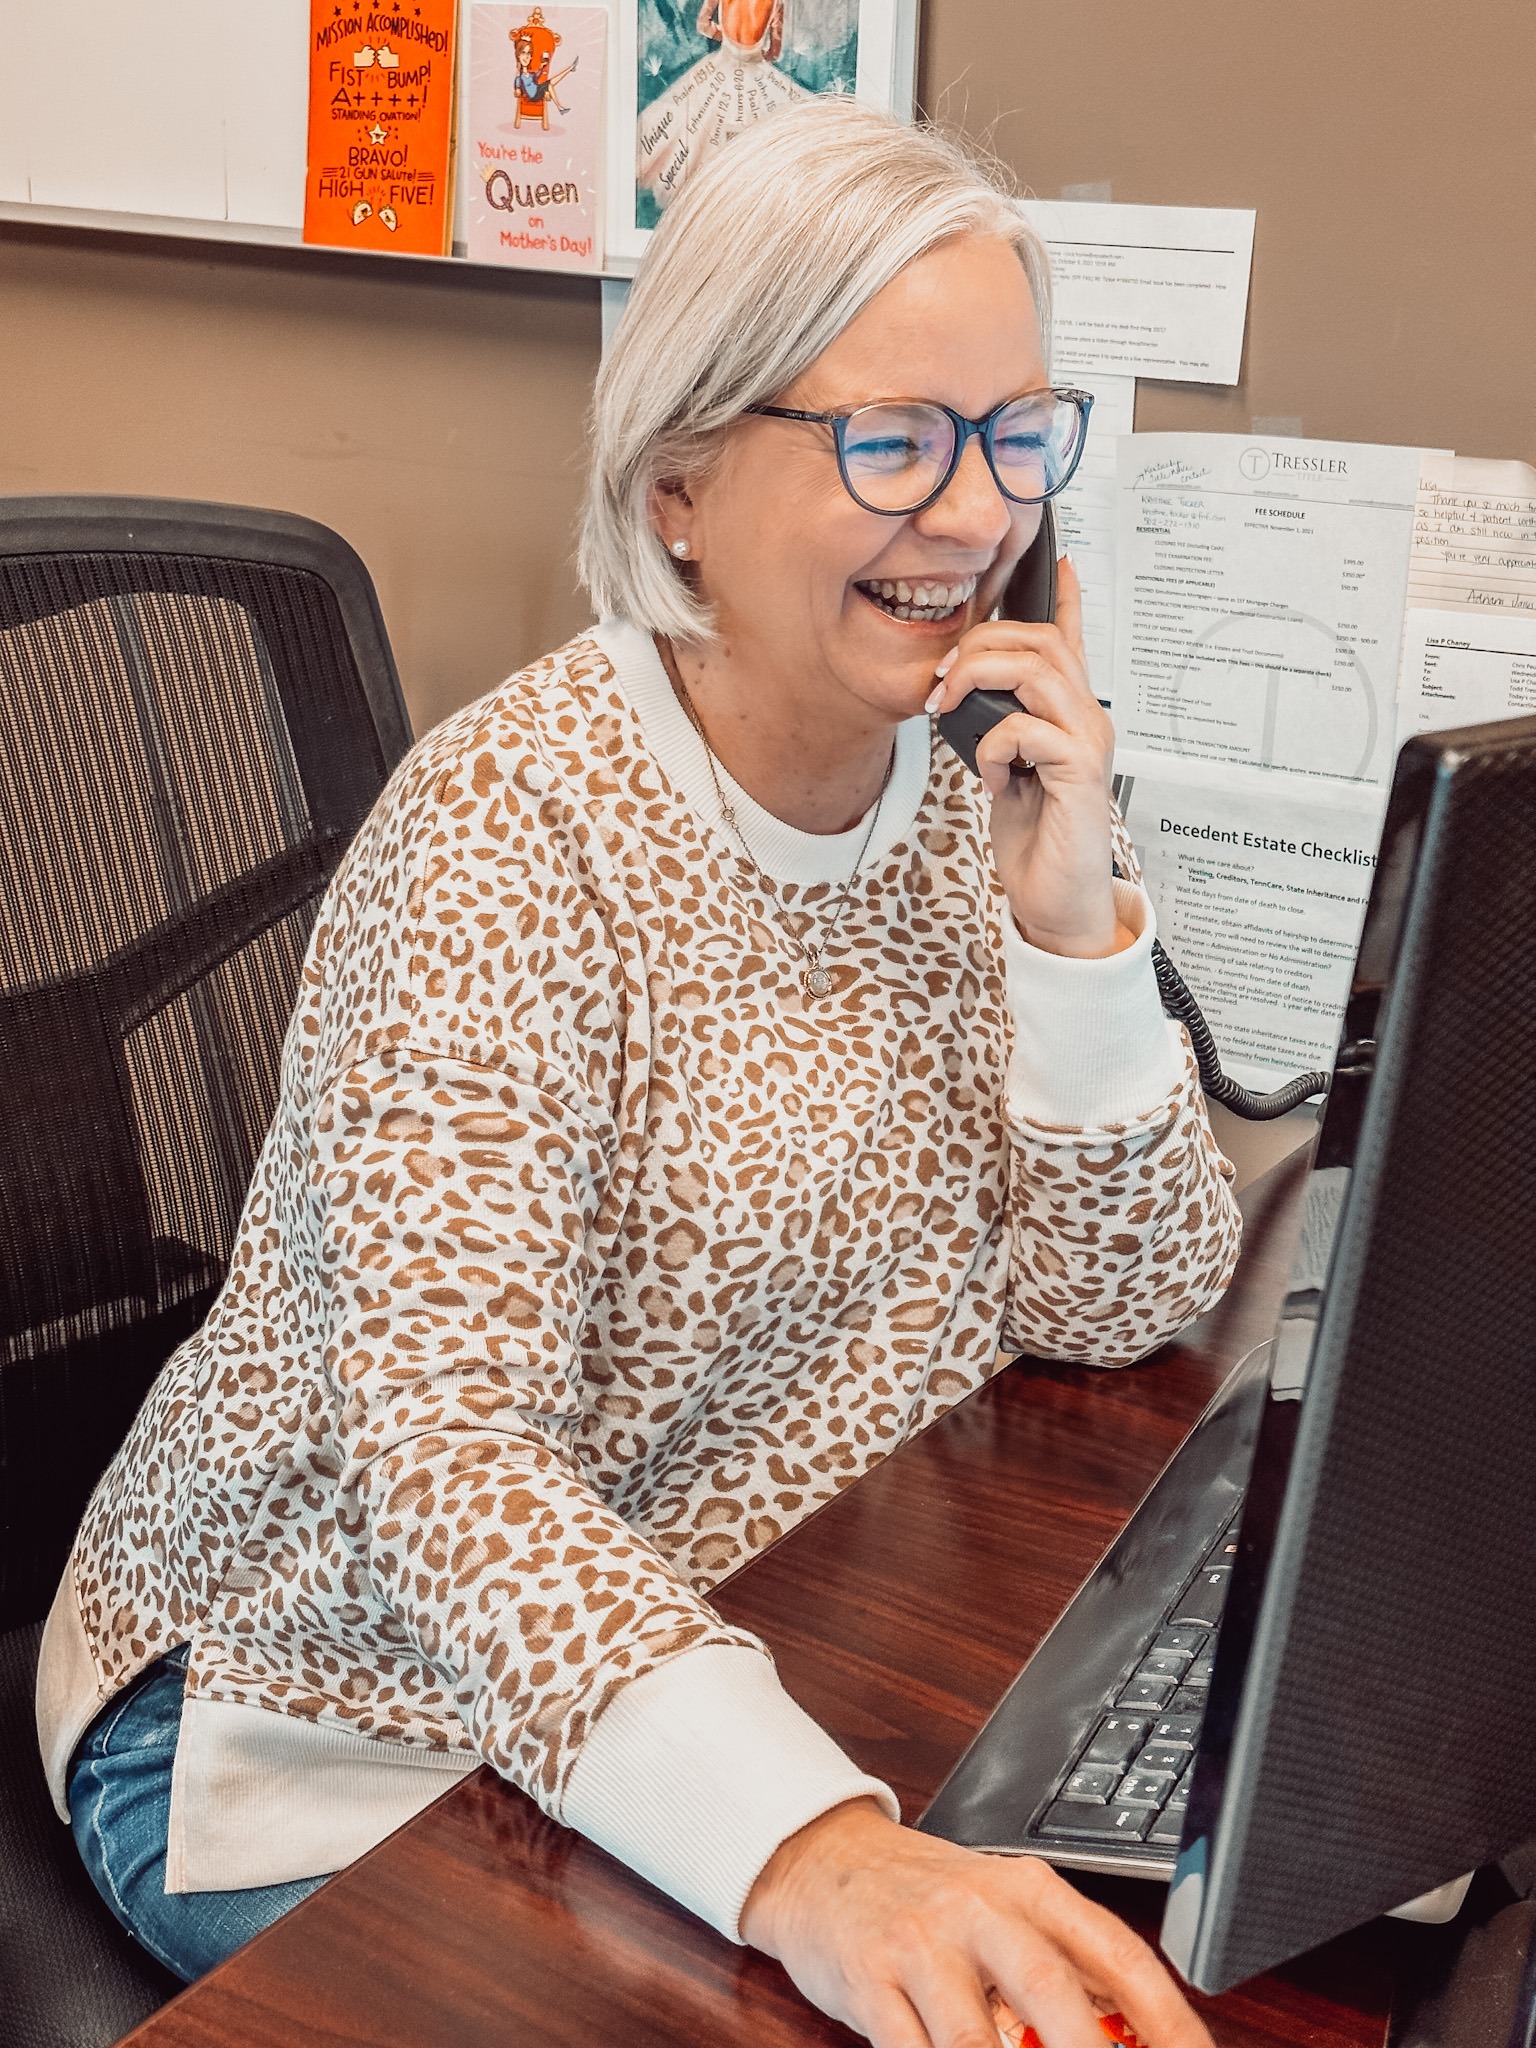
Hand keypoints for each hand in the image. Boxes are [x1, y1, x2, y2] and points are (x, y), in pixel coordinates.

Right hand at [741, 1798, 1213, 2047]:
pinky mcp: (869, 1980)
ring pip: (975, 2039)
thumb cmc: (927, 1898)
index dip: (1170, 2019)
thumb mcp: (1001, 1909)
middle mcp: (978, 1908)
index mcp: (1028, 1888)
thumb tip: (1141, 2034)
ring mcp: (920, 1945)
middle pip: (1052, 1991)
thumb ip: (1062, 1966)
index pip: (1118, 1953)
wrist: (821, 1859)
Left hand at [927, 557, 1128, 958]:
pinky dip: (993, 745)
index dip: (1067, 596)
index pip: (1074, 640)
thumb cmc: (1036, 840)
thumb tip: (960, 694)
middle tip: (940, 683)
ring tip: (950, 711)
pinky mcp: (1080, 774)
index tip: (1058, 558)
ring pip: (1036, 671)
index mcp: (1069, 715)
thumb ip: (998, 727)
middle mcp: (1087, 720)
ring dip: (978, 680)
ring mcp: (1088, 744)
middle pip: (1041, 641)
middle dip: (978, 648)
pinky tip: (990, 775)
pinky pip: (1027, 729)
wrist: (1056, 901)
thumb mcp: (1007, 770)